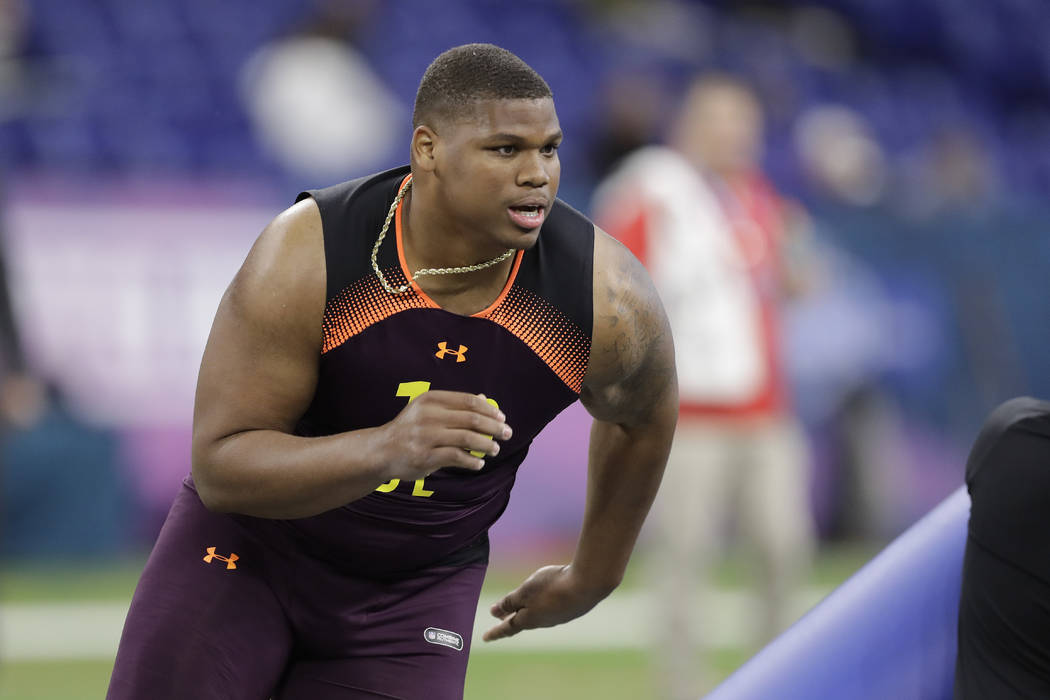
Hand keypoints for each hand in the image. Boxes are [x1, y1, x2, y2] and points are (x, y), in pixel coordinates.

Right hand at [376, 391, 511, 480]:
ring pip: (467, 438)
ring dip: (487, 444)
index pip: (469, 401)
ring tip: (495, 449)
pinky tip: (479, 463)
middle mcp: (428, 415)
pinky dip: (472, 461)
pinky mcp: (425, 457)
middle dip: (494, 427)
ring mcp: (426, 436)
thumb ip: (455, 405)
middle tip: (507, 434)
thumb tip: (485, 399)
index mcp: (431, 400)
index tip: (502, 418)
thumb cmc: (410, 429)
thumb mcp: (428, 410)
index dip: (489, 410)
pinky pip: (457, 457)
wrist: (381, 450)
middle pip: (472, 419)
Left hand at [482, 564, 608, 641]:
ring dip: (528, 610)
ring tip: (523, 606)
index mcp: (529, 619)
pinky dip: (545, 604)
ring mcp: (559, 616)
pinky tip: (550, 597)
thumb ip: (510, 602)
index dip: (496, 631)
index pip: (508, 627)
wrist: (587, 585)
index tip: (485, 638)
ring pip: (539, 614)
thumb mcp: (525, 591)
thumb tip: (495, 612)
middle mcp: (544, 621)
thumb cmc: (552, 587)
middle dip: (511, 619)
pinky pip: (552, 607)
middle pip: (523, 621)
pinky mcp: (572, 608)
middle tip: (500, 619)